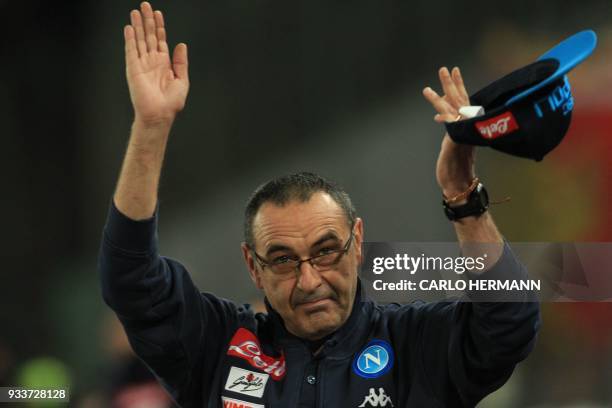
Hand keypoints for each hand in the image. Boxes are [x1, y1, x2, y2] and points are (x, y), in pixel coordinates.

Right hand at [124, 2, 188, 126]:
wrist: (160, 114)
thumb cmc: (171, 103)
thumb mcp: (182, 80)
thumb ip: (181, 62)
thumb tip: (181, 44)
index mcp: (164, 64)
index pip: (160, 40)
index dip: (159, 26)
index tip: (158, 13)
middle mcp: (152, 61)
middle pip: (149, 36)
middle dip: (147, 20)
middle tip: (145, 5)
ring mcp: (142, 64)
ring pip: (139, 40)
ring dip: (138, 26)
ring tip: (136, 11)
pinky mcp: (133, 69)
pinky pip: (131, 51)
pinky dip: (130, 39)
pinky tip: (129, 28)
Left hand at [422, 67, 474, 198]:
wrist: (461, 184)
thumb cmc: (457, 167)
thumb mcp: (454, 144)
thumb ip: (454, 130)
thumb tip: (445, 119)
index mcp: (466, 126)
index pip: (463, 100)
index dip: (459, 85)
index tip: (455, 71)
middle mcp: (466, 127)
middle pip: (459, 100)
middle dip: (451, 84)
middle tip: (445, 68)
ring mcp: (462, 133)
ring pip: (452, 110)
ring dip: (441, 97)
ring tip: (429, 86)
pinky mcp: (456, 142)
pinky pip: (450, 126)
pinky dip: (443, 118)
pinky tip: (436, 113)